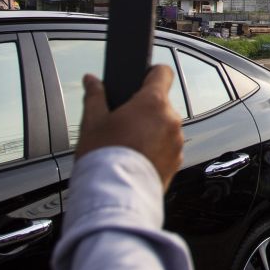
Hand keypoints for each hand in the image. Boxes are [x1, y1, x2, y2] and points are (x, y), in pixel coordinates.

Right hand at [75, 66, 183, 189]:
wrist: (115, 196)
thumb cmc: (104, 158)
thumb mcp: (92, 122)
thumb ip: (95, 96)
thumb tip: (92, 80)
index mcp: (153, 103)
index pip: (163, 73)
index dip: (151, 73)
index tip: (141, 79)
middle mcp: (171, 120)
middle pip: (160, 104)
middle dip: (144, 110)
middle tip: (122, 123)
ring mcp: (176, 142)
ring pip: (164, 127)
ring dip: (151, 131)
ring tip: (127, 145)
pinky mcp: (177, 161)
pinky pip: (167, 148)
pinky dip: (155, 150)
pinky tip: (136, 159)